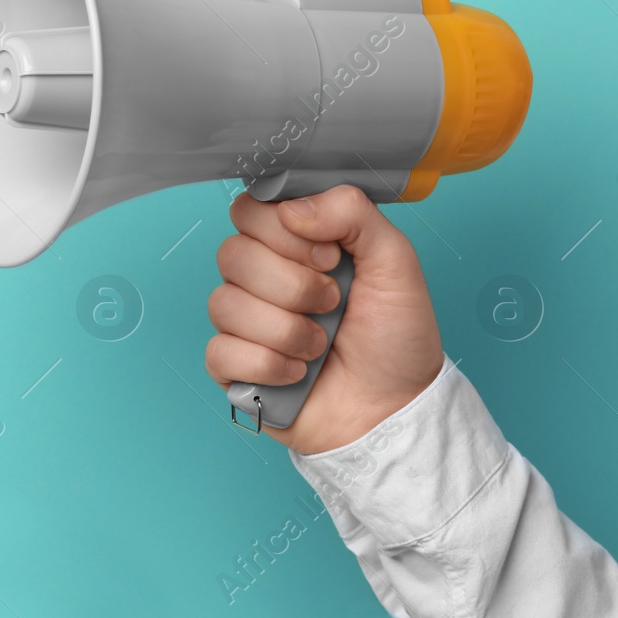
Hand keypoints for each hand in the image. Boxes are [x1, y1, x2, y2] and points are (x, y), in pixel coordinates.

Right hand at [204, 185, 444, 454]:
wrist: (396, 410)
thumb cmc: (396, 339)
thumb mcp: (395, 261)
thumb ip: (353, 212)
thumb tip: (291, 208)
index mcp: (292, 246)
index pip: (249, 211)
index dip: (283, 232)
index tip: (329, 257)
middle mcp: (261, 279)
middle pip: (231, 254)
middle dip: (292, 285)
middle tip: (332, 303)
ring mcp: (243, 324)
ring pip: (223, 304)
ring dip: (285, 330)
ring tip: (320, 345)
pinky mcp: (233, 367)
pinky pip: (220, 351)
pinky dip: (267, 365)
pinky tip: (297, 374)